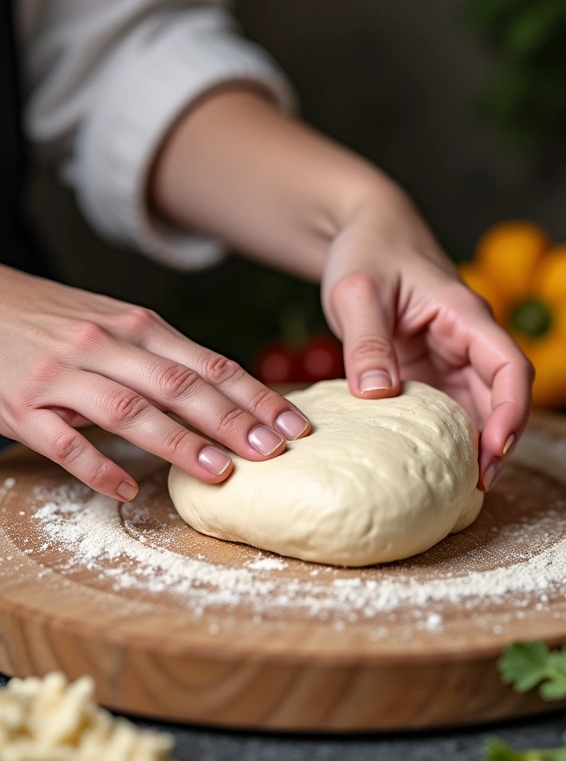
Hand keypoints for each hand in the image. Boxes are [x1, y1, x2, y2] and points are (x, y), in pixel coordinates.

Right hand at [0, 266, 310, 499]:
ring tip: (220, 472)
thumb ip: (168, 357)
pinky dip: (97, 467)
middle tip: (272, 452)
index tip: (293, 426)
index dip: (257, 397)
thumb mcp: (120, 326)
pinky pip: (63, 443)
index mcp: (141, 327)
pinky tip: (128, 489)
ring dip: (178, 443)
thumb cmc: (62, 321)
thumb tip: (231, 395)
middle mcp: (108, 345)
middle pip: (180, 386)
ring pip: (129, 410)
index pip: (212, 365)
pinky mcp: (23, 405)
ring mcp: (64, 375)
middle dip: (232, 420)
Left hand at [322, 189, 532, 490]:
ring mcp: (451, 355)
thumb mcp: (357, 291)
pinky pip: (449, 405)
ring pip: (480, 404)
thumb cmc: (367, 250)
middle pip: (503, 394)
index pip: (509, 366)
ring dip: (477, 442)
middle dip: (499, 441)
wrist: (367, 233)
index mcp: (463, 314)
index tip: (496, 449)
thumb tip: (378, 395)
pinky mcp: (432, 368)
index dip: (512, 411)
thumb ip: (366, 341)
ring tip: (459, 484)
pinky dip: (448, 433)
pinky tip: (434, 459)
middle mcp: (467, 338)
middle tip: (475, 486)